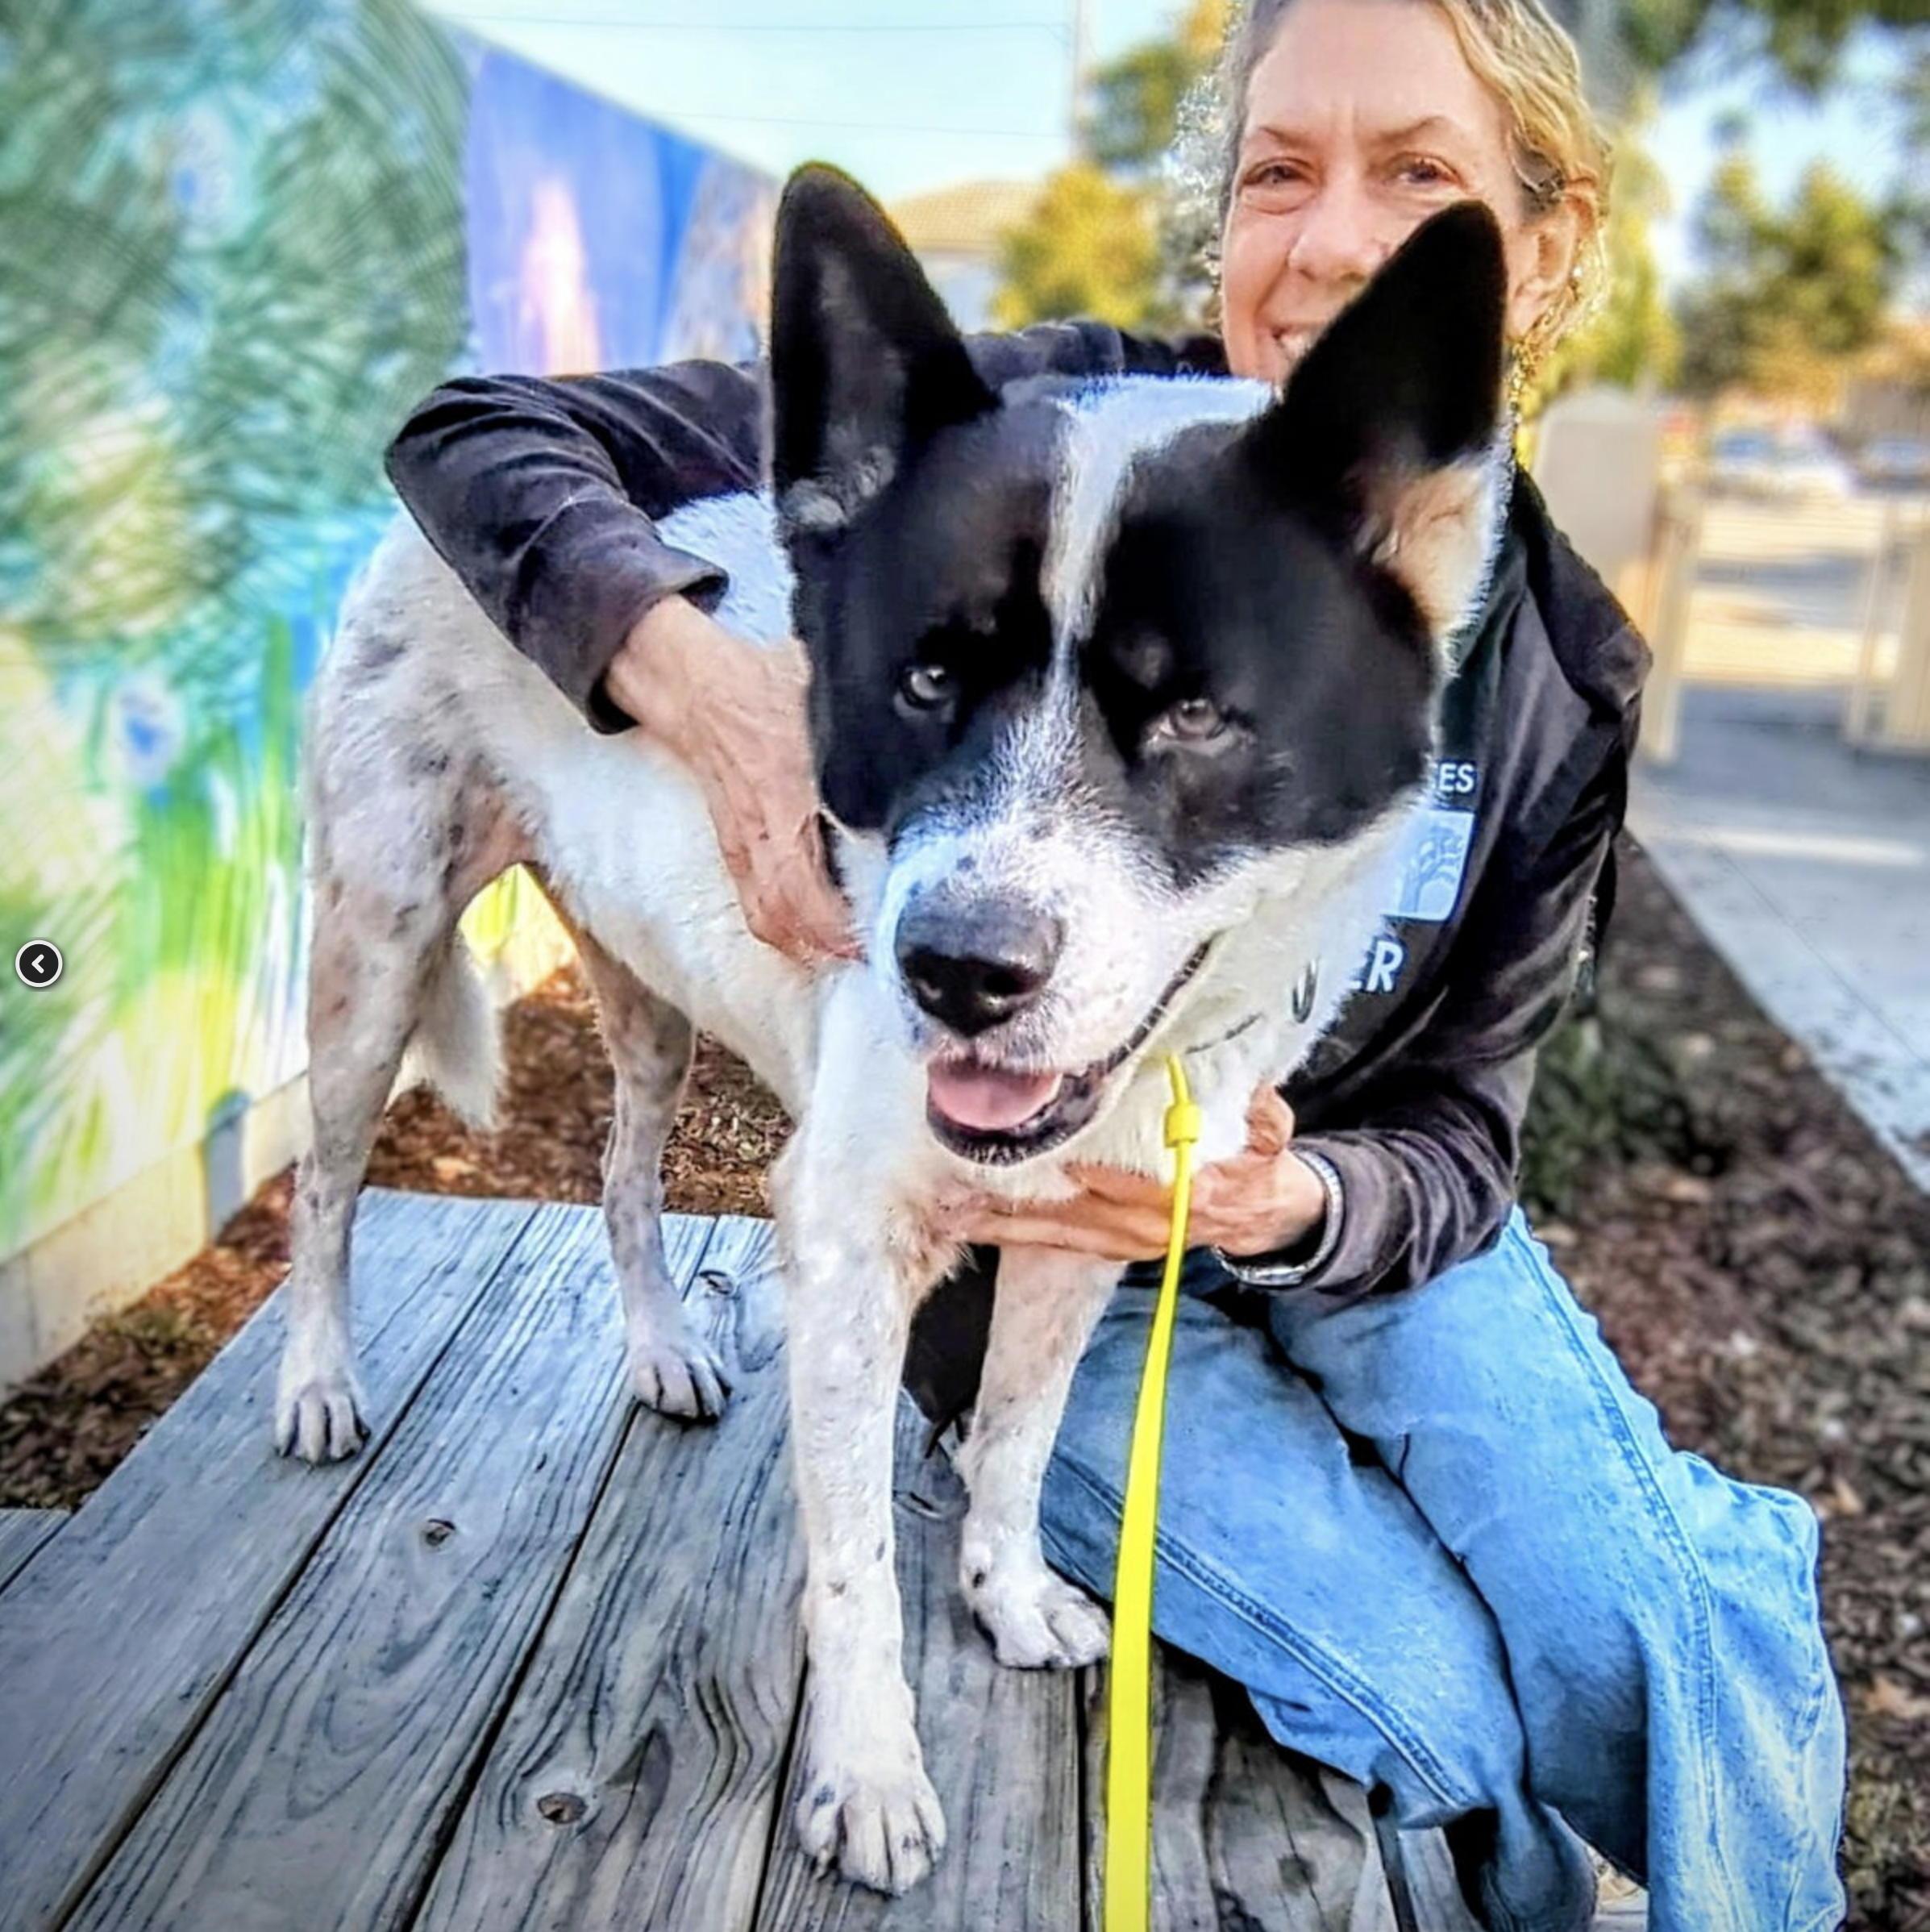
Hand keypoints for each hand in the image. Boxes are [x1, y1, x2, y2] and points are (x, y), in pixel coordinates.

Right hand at [608, 596, 858, 964]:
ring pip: (769, 920)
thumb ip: (869, 727)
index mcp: (784, 800)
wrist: (697, 689)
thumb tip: (928, 738)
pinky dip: (786, 933)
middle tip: (880, 956)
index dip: (840, 922)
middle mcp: (761, 835)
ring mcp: (743, 848)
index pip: (805, 886)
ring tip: (852, 956)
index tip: (881, 937)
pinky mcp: (735, 851)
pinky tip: (816, 939)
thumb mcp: (823, 697)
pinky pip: (756, 908)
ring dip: (808, 947)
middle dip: (833, 946)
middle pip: (788, 918)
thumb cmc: (764, 687)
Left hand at [953, 1086, 1326, 1262]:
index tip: (1034, 1142)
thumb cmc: (1257, 1160)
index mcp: (1182, 1189)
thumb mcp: (1270, 1126)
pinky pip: (1050, 1242)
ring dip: (999, 1224)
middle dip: (1014, 1198)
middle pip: (1068, 1210)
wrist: (1262, 1214)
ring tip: (947, 1211)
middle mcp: (1143, 1222)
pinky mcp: (1107, 1246)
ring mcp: (1122, 1240)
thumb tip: (1236, 1075)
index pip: (1122, 1177)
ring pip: (1050, 1234)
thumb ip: (1255, 1104)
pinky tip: (966, 1224)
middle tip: (959, 1182)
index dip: (1078, 1164)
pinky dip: (1008, 1234)